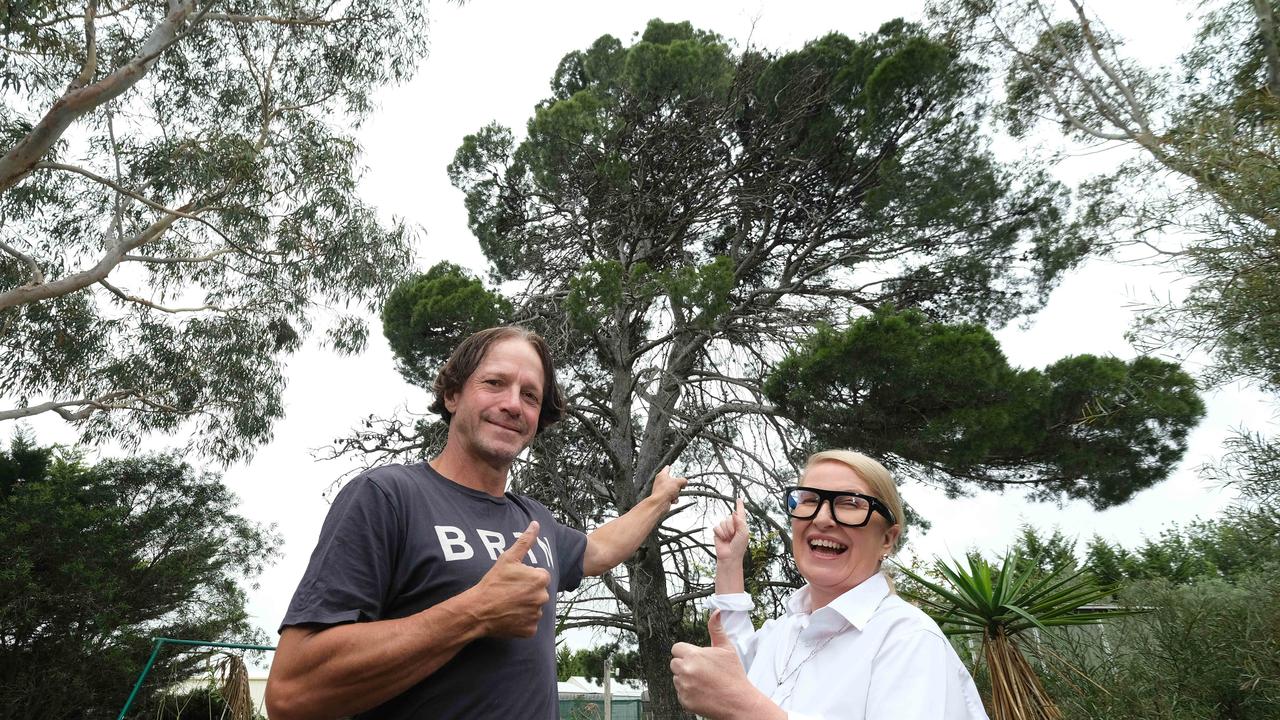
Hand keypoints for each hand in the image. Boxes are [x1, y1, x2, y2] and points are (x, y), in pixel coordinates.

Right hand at [471, 521, 550, 637]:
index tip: (512, 580)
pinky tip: (508, 615)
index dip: (525, 577)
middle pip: (538, 592)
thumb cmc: (493, 582)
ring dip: (524, 606)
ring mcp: (537, 615)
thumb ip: (525, 541)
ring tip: (507, 603)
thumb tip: (536, 524)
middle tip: (508, 592)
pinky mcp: (530, 630)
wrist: (478, 610)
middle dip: (527, 591)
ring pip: (534, 607)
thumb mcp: (508, 558)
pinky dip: (521, 621)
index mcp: (541, 578)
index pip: (539, 576)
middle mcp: (543, 597)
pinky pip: (529, 623)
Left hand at [649, 465, 686, 507]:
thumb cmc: (664, 491)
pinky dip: (674, 499)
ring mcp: (661, 490)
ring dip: (676, 493)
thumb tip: (685, 482)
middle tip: (679, 486)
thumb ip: (683, 480)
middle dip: (677, 485)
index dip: (669, 467)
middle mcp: (660, 482)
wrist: (660, 503)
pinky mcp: (663, 498)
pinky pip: (672, 497)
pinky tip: (672, 500)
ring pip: (673, 490)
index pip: (666, 469)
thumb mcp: (678, 482)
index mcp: (662, 475)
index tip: (669, 466)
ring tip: (674, 494)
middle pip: (672, 481)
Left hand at [670, 611, 758, 718]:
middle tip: (702, 670)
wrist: (739, 701)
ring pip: (676, 678)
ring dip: (686, 679)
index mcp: (693, 655)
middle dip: (685, 665)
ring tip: (704, 682)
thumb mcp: (727, 648)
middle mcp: (685, 670)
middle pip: (674, 663)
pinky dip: (688, 693)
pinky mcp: (684, 700)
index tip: (695, 657)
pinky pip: (680, 693)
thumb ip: (716, 629)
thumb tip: (716, 613)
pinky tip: (702, 692)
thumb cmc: (734, 675)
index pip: (676, 648)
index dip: (686, 652)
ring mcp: (684, 686)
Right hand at [713, 496, 748, 563]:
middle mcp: (733, 525)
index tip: (739, 499)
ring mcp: (724, 528)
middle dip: (731, 526)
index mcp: (741, 525)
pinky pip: (717, 527)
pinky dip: (720, 533)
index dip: (740, 506)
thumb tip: (733, 512)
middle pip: (729, 517)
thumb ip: (740, 522)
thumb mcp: (743, 533)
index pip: (740, 513)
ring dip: (726, 531)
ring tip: (728, 538)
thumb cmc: (739, 546)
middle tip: (733, 536)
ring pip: (723, 521)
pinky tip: (723, 539)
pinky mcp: (717, 532)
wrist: (730, 556)